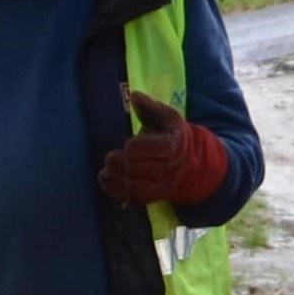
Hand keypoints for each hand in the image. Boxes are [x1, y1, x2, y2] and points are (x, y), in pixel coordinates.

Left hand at [98, 89, 229, 209]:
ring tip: (105, 172)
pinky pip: (135, 199)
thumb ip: (149, 107)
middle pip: (144, 169)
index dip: (139, 147)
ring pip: (138, 187)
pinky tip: (107, 182)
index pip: (158, 149)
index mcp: (174, 144)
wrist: (188, 162)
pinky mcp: (154, 197)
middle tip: (110, 158)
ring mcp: (162, 185)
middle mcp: (170, 167)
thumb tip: (134, 95)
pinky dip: (118, 193)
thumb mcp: (165, 117)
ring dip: (117, 180)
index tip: (128, 143)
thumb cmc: (170, 134)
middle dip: (123, 164)